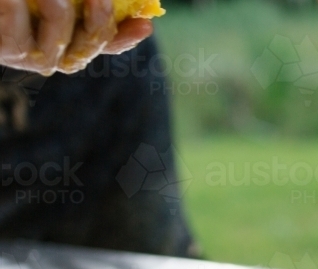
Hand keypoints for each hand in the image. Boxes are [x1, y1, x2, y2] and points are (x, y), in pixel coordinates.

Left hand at [0, 0, 150, 74]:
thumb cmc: (14, 5)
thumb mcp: (48, 6)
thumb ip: (80, 4)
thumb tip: (133, 9)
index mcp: (71, 43)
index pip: (108, 43)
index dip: (127, 37)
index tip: (145, 24)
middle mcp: (53, 55)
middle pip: (88, 44)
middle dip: (98, 21)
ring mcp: (28, 55)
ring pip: (59, 37)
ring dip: (60, 9)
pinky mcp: (4, 48)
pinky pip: (17, 25)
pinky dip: (17, 7)